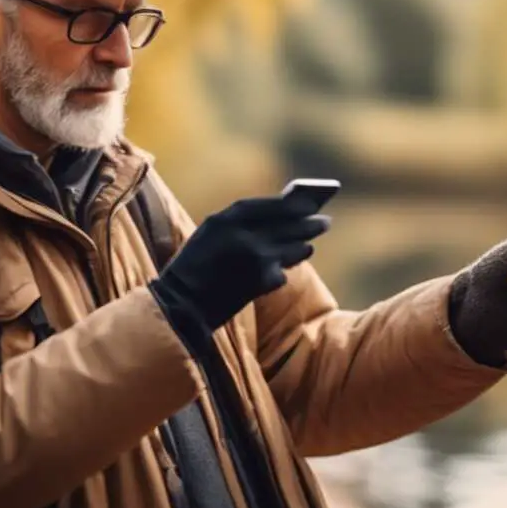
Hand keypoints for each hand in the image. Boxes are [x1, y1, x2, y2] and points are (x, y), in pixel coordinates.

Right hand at [150, 195, 329, 334]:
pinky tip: (279, 271)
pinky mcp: (262, 280)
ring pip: (293, 247)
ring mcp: (256, 257)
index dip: (292, 204)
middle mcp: (244, 234)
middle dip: (309, 223)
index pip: (270, 205)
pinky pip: (282, 272)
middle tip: (325, 221)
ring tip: (308, 245)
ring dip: (303, 247)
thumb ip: (239, 222)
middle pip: (289, 224)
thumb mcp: (210, 233)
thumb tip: (278, 215)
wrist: (181, 304)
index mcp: (227, 218)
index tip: (308, 202)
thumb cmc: (195, 266)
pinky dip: (282, 272)